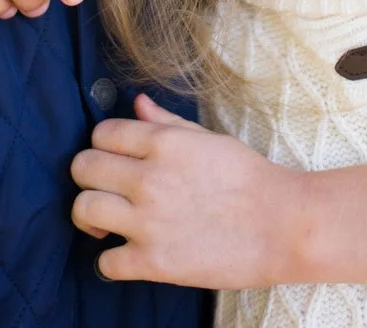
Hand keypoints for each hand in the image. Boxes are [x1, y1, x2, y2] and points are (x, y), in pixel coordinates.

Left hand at [70, 93, 301, 287]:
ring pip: (83, 210)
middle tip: (104, 186)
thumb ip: (166, 121)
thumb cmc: (248, 178)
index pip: (102, 133)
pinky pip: (105, 262)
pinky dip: (111, 260)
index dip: (103, 143)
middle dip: (88, 175)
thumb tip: (136, 103)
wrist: (283, 225)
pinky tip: (127, 253)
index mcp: (164, 143)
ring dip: (90, 215)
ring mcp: (149, 222)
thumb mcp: (207, 139)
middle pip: (83, 167)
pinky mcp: (154, 262)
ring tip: (106, 220)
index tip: (113, 157)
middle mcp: (150, 178)